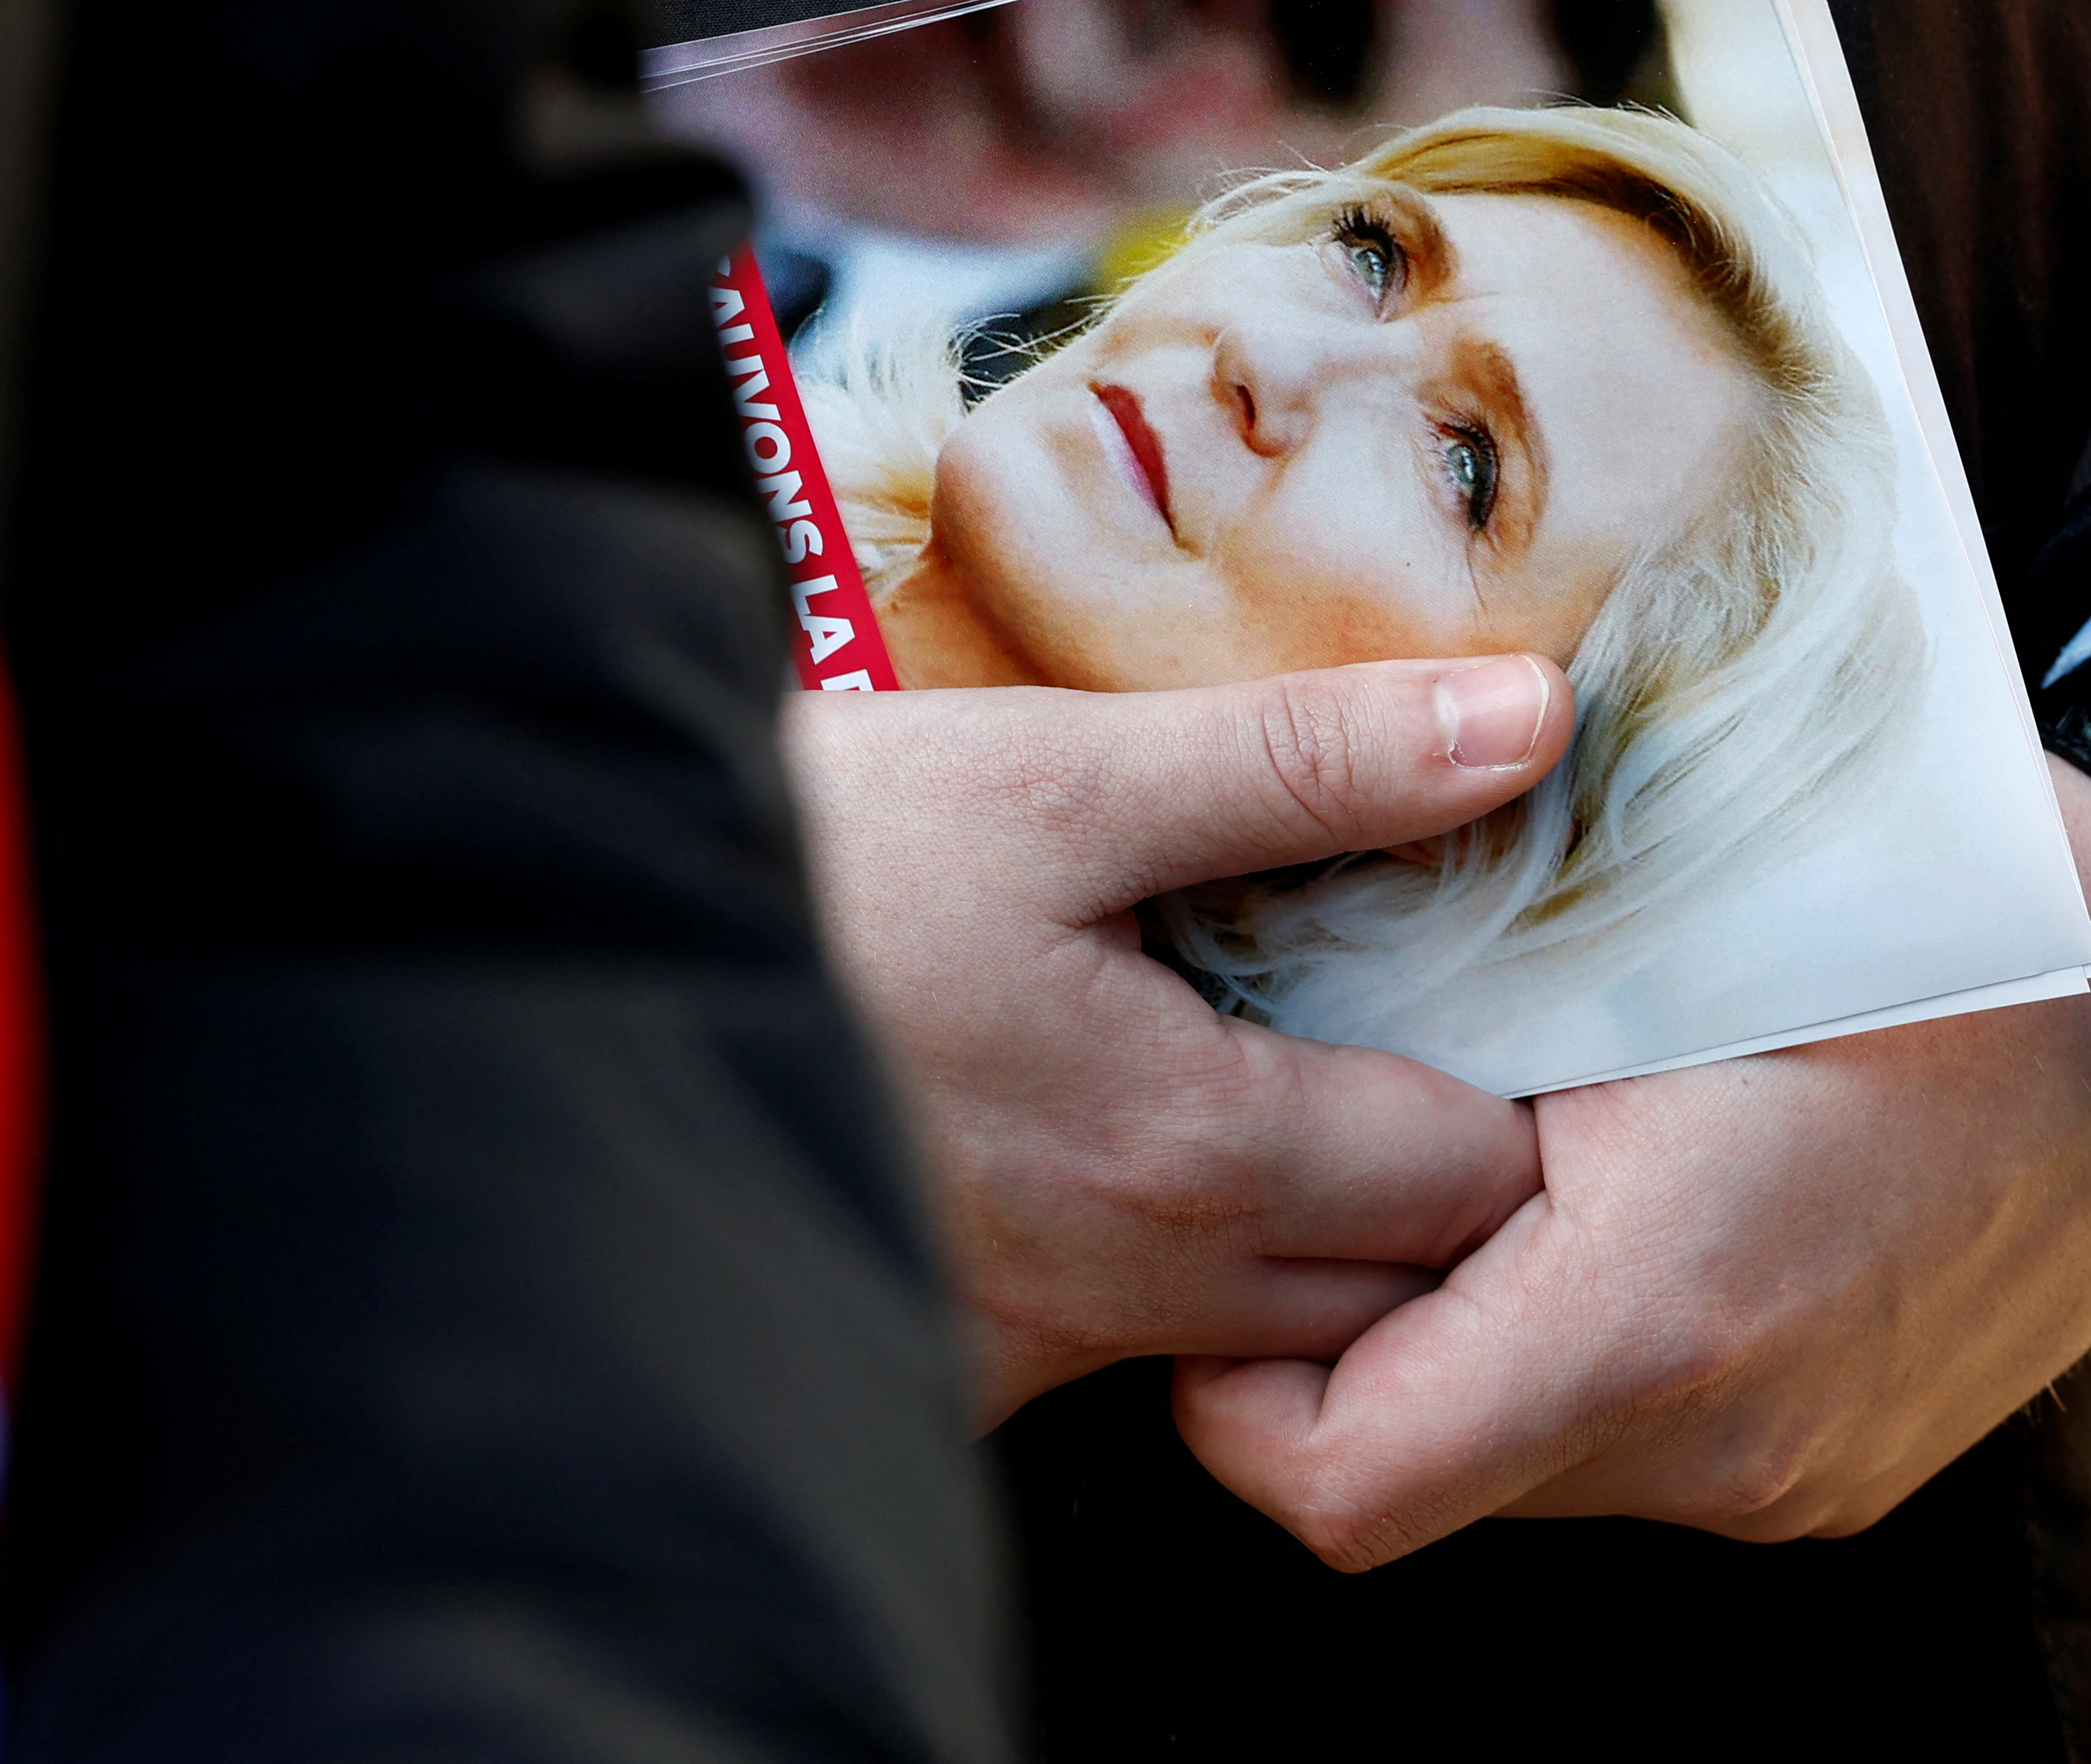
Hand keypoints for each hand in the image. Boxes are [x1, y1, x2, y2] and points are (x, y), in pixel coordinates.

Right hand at [783, 655, 1574, 1424]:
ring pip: (1261, 1341)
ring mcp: (1028, 1346)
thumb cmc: (807, 879)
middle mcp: (1135, 1288)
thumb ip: (1302, 765)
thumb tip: (1526, 725)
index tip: (1495, 997)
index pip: (1479, 1176)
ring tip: (1264, 1084)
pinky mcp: (936, 1362)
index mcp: (1199, 1147)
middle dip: (1443, 1184)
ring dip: (1305, 1242)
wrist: (564, 970)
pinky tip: (1101, 1165)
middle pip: (1396, 1287)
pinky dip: (1157, 1288)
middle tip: (1405, 1037)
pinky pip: (1115, 1365)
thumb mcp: (1049, 780)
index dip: (1524, 1085)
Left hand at [1174, 758, 2090, 1567]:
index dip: (1230, 1392)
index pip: (1335, 1479)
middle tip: (1315, 1192)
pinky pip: (1614, 1443)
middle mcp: (1714, 1439)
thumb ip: (1432, 1027)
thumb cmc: (1896, 932)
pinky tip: (1579, 1211)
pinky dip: (1553, 1346)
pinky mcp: (1818, 1469)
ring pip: (1502, 1457)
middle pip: (1405, 1471)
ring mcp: (1777, 1474)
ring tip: (1458, 1179)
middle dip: (1326, 1351)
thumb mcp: (1635, 948)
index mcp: (1650, 1312)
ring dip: (1444, 1341)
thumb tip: (1254, 1057)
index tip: (1228, 1261)